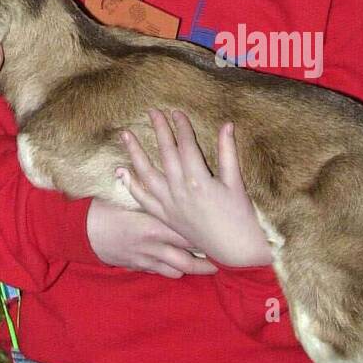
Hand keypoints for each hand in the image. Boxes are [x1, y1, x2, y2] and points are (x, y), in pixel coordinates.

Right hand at [87, 199, 218, 277]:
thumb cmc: (104, 209)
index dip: (205, 236)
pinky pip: (161, 273)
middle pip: (187, 259)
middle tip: (222, 262)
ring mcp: (146, 259)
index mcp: (153, 225)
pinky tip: (180, 269)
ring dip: (192, 270)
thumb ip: (149, 193)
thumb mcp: (128, 196)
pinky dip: (173, 271)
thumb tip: (163, 178)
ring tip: (209, 269)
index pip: (186, 232)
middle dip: (206, 263)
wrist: (81, 232)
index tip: (221, 236)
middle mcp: (153, 246)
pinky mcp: (138, 266)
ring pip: (177, 270)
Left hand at [118, 111, 273, 267]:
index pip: (186, 145)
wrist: (236, 251)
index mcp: (200, 180)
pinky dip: (131, 185)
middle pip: (165, 153)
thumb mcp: (236, 182)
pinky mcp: (165, 217)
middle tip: (151, 111)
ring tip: (125, 135)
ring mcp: (170, 205)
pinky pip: (143, 200)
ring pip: (147, 174)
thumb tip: (227, 124)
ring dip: (135, 153)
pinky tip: (122, 171)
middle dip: (158, 130)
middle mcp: (180, 191)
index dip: (181, 127)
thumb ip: (228, 152)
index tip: (176, 112)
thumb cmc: (241, 216)